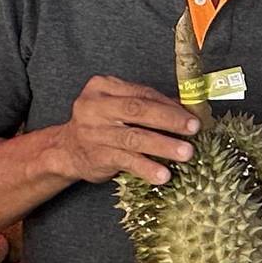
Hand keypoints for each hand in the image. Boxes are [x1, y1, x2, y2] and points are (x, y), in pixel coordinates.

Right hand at [50, 75, 199, 184]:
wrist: (66, 150)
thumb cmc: (102, 125)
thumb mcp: (119, 107)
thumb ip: (149, 105)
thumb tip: (190, 109)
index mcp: (102, 87)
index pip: (142, 93)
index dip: (171, 104)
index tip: (194, 114)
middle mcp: (94, 107)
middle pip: (138, 110)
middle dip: (170, 119)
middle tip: (194, 127)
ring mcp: (93, 132)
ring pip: (134, 137)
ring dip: (164, 146)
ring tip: (186, 153)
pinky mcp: (96, 155)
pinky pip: (126, 161)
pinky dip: (147, 168)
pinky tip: (163, 175)